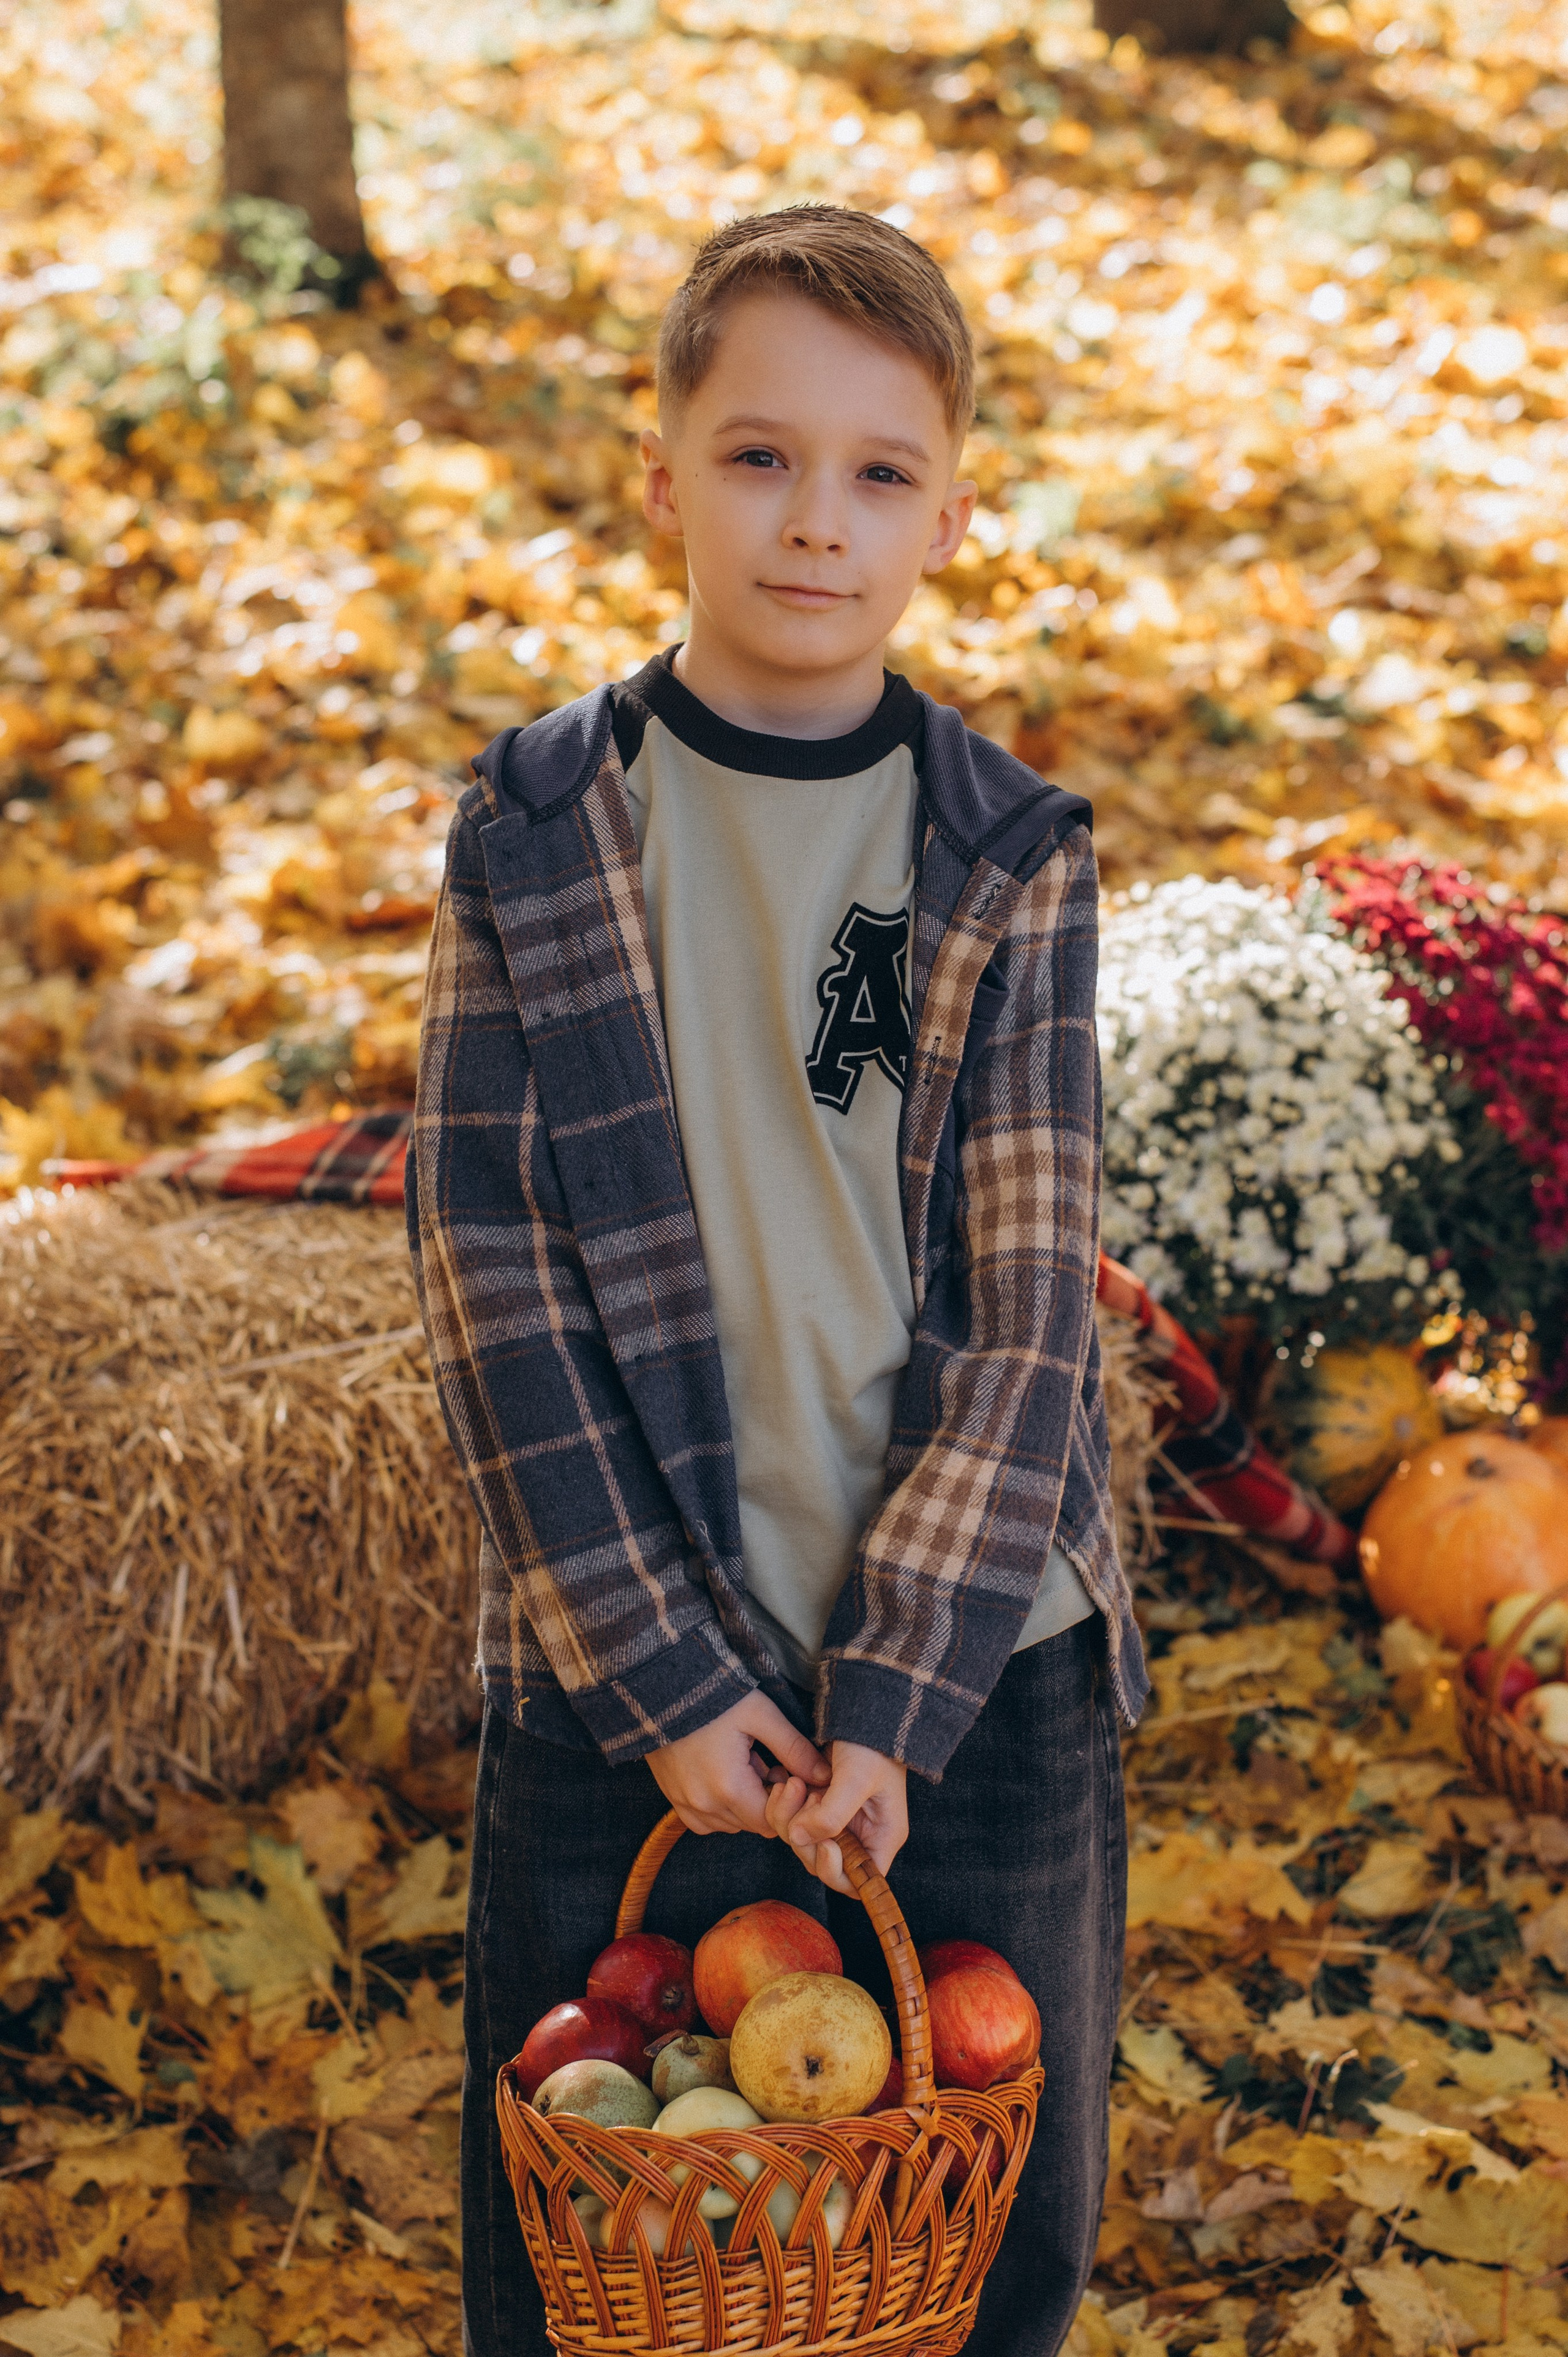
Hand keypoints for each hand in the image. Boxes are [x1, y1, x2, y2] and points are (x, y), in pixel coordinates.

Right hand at [646, 1693, 829, 1837]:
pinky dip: (719, 1808)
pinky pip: (704, 1820)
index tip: (785, 1772)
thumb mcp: (761, 1715)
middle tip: (768, 1764)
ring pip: (729, 1824)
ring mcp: (684, 1804)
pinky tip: (724, 1777)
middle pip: (751, 1825)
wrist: (662, 1686)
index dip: (786, 1803)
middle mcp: (704, 1805)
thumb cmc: (715, 1697)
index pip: (772, 1823)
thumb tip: (826, 1776)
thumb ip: (795, 1749)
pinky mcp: (672, 1798)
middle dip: (767, 1801)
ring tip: (745, 1765)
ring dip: (744, 1805)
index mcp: (729, 1788)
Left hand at [763, 1741, 907, 1894]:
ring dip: (790, 1816)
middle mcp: (860, 1832)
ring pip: (803, 1840)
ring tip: (793, 1782)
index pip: (859, 1880)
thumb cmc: (872, 1742)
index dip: (837, 1872)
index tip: (826, 1845)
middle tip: (804, 1799)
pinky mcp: (819, 1802)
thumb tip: (797, 1837)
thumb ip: (831, 1814)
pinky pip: (794, 1818)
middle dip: (805, 1838)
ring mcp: (838, 1818)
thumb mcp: (857, 1777)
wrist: (863, 1705)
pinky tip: (786, 1780)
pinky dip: (784, 1804)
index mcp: (882, 1835)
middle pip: (822, 1861)